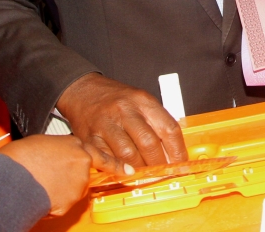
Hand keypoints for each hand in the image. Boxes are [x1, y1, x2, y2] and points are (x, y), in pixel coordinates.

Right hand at [0, 135, 131, 216]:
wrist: (11, 177)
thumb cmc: (21, 157)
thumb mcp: (44, 143)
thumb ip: (61, 150)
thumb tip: (61, 155)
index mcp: (76, 147)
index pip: (101, 155)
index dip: (115, 164)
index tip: (128, 170)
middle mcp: (81, 165)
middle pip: (84, 175)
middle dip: (72, 177)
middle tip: (51, 174)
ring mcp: (78, 185)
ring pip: (74, 190)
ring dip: (62, 189)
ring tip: (41, 182)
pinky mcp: (70, 203)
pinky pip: (65, 203)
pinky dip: (55, 201)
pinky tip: (41, 193)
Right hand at [57, 74, 187, 167]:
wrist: (83, 90)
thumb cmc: (115, 99)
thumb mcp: (140, 101)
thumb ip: (156, 122)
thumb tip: (173, 152)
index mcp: (142, 101)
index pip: (169, 128)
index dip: (178, 151)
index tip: (181, 164)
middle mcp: (125, 110)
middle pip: (149, 143)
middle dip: (159, 164)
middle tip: (163, 173)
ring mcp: (107, 124)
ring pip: (128, 154)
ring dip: (140, 169)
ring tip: (146, 175)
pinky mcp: (91, 137)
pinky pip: (107, 158)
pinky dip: (119, 169)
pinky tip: (126, 172)